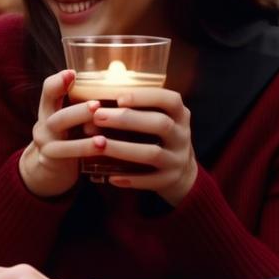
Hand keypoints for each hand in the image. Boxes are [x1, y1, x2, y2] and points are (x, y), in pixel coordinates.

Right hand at [18, 69, 99, 197]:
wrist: (50, 170)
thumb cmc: (70, 139)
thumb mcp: (73, 122)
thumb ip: (88, 107)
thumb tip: (121, 84)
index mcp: (50, 108)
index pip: (48, 89)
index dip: (58, 81)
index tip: (72, 73)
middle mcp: (44, 121)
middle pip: (53, 108)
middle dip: (76, 107)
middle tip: (96, 104)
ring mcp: (45, 140)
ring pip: (58, 127)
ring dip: (80, 126)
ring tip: (102, 134)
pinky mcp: (50, 157)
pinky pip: (66, 152)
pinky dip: (84, 148)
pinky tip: (102, 147)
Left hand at [83, 87, 197, 205]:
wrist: (183, 173)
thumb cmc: (159, 138)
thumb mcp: (158, 118)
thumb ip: (136, 109)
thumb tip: (95, 100)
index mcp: (180, 115)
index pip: (170, 100)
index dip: (145, 97)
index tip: (119, 98)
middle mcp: (182, 136)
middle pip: (160, 124)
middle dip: (127, 119)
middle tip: (98, 116)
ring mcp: (178, 159)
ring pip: (152, 153)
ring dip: (123, 148)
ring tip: (98, 144)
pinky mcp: (170, 180)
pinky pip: (150, 180)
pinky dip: (130, 178)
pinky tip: (110, 176)